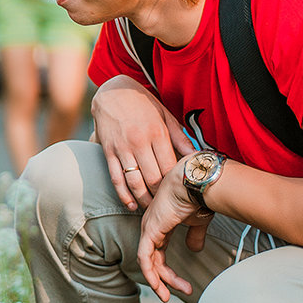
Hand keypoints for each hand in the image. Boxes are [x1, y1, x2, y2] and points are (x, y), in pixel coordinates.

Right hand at [91, 76, 196, 210]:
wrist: (112, 91)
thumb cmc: (142, 103)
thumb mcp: (165, 115)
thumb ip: (179, 137)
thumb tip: (195, 155)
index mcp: (157, 133)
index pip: (169, 167)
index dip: (175, 185)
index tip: (181, 194)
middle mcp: (139, 142)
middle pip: (153, 179)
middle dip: (161, 197)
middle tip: (168, 207)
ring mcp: (122, 148)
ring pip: (134, 182)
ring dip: (143, 200)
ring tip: (151, 210)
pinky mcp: (108, 151)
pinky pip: (116, 178)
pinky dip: (123, 194)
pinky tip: (131, 205)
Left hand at [137, 158, 214, 301]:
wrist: (196, 182)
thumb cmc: (198, 196)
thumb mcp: (198, 222)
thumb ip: (194, 236)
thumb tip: (195, 249)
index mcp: (161, 225)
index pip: (159, 254)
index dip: (169, 272)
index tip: (185, 286)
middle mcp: (151, 228)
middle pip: (154, 261)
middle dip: (167, 280)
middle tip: (185, 291)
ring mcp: (148, 229)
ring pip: (149, 263)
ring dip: (161, 281)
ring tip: (174, 294)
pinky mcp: (149, 231)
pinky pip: (145, 258)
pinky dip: (151, 274)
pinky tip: (160, 286)